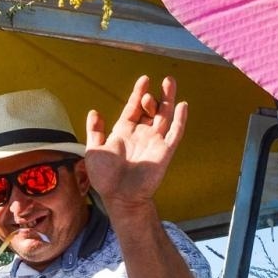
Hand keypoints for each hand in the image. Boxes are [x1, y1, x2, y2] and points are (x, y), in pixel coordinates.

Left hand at [84, 75, 187, 212]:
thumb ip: (95, 131)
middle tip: (150, 90)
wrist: (119, 197)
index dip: (138, 93)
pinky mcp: (165, 151)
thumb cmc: (105, 178)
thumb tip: (94, 112)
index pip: (133, 108)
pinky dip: (180, 119)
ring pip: (164, 116)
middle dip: (151, 97)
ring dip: (168, 99)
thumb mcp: (94, 151)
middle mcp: (141, 134)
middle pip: (150, 110)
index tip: (144, 80)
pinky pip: (175, 132)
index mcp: (124, 132)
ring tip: (170, 82)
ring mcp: (154, 141)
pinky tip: (183, 105)